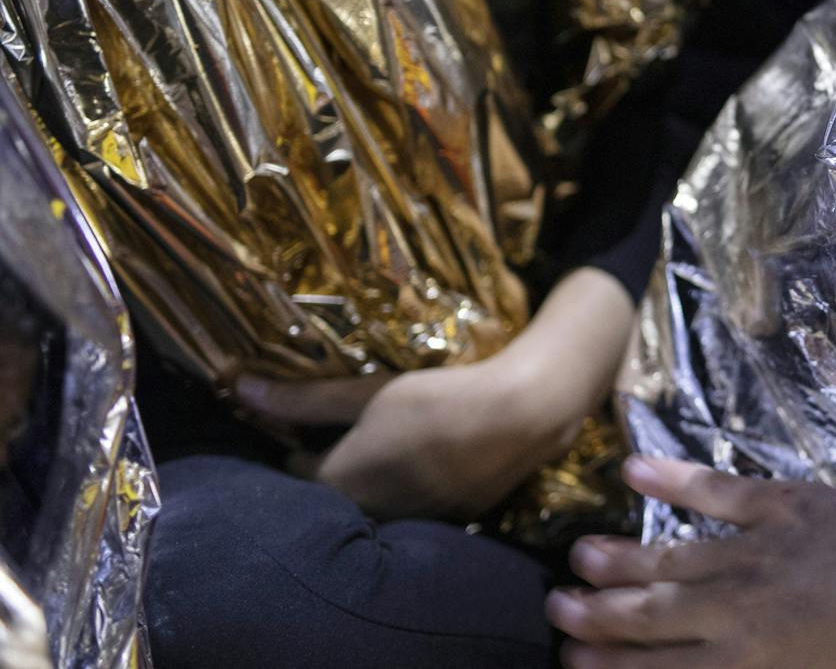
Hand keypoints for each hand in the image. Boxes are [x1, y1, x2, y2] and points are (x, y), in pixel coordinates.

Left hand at [233, 267, 635, 520]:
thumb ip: (303, 399)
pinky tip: (428, 459)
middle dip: (331, 469)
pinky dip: (409, 490)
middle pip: (334, 497)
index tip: (307, 425)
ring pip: (375, 507)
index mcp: (346, 481)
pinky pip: (414, 510)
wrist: (524, 413)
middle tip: (346, 434)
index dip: (296, 448)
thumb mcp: (368, 391)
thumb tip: (237, 388)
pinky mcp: (453, 519)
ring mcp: (416, 521)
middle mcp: (375, 513)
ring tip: (388, 447)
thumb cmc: (439, 395)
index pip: (296, 474)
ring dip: (371, 483)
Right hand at [550, 457, 835, 668]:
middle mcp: (738, 613)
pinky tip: (636, 468)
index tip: (569, 660)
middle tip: (554, 607)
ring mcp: (760, 553)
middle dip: (599, 614)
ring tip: (580, 555)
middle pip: (653, 614)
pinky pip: (720, 492)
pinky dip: (675, 479)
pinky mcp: (788, 506)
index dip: (610, 666)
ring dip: (624, 557)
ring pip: (675, 556)